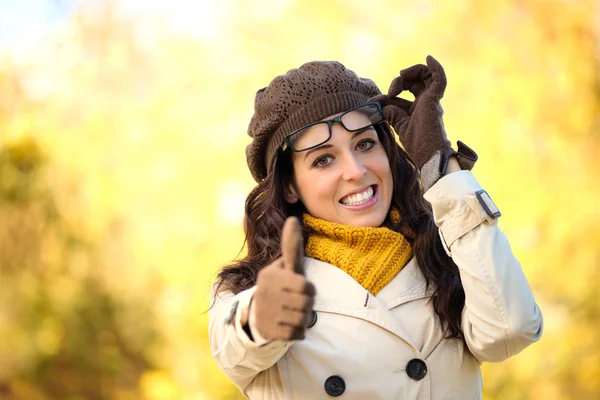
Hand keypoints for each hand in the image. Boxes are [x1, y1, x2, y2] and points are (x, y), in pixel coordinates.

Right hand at [252, 217, 315, 339]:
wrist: (257, 314)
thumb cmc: (280, 286)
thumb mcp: (285, 266)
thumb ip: (291, 246)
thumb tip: (292, 218)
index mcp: (271, 276)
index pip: (304, 285)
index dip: (309, 289)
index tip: (303, 289)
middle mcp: (266, 293)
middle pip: (306, 304)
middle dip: (308, 305)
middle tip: (299, 303)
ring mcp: (266, 313)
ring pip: (302, 320)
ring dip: (303, 319)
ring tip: (293, 313)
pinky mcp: (268, 331)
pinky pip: (297, 334)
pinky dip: (298, 332)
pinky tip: (289, 325)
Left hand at [371, 55, 452, 172]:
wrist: (428, 154)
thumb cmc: (417, 145)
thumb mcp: (399, 125)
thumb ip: (391, 114)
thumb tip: (381, 104)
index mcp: (417, 110)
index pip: (402, 94)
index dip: (386, 95)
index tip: (374, 101)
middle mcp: (426, 103)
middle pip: (414, 82)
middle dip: (399, 81)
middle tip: (391, 92)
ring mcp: (431, 100)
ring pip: (425, 76)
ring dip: (411, 73)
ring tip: (401, 78)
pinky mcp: (435, 99)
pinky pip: (439, 78)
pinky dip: (435, 67)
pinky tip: (429, 58)